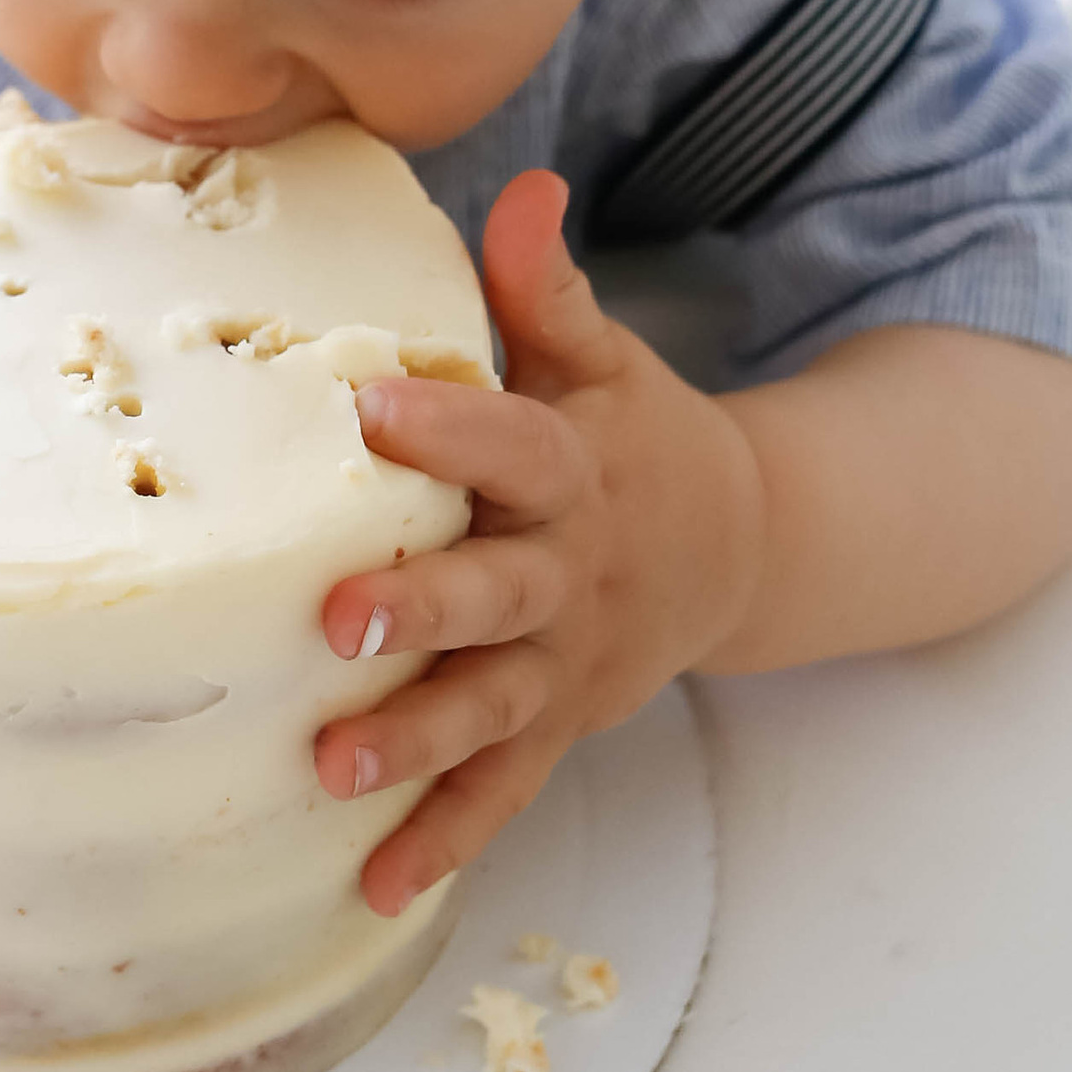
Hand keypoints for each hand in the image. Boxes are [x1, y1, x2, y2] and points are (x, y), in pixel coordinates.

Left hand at [315, 168, 765, 915]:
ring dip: (415, 740)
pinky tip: (373, 884)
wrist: (739, 546)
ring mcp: (563, 662)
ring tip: (332, 768)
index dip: (448, 431)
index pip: (513, 447)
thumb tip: (521, 187)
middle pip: (494, 595)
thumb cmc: (630, 437)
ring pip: (488, 707)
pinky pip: (502, 791)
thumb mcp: (601, 361)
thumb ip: (549, 290)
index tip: (370, 408)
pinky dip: (443, 840)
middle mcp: (567, 575)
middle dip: (420, 611)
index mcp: (573, 473)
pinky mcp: (557, 726)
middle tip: (336, 620)